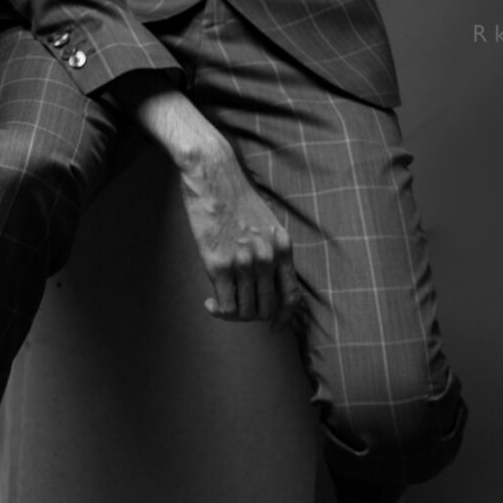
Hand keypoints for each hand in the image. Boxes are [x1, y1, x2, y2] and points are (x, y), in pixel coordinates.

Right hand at [178, 142, 301, 328]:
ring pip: (245, 311)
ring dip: (233, 314)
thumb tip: (268, 279)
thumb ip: (271, 250)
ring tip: (220, 304)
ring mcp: (244, 262)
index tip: (275, 326)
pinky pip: (225, 305)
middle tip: (238, 308)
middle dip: (253, 315)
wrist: (213, 176)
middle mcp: (267, 258)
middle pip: (267, 308)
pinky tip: (210, 302)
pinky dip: (218, 310)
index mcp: (283, 247)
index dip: (284, 317)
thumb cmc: (235, 197)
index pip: (292, 296)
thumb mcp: (267, 223)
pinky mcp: (219, 264)